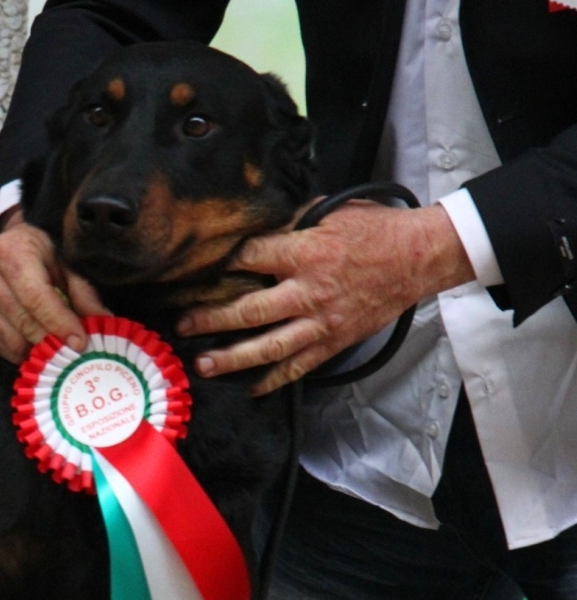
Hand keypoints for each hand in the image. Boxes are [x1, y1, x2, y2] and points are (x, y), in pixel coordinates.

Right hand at [0, 207, 107, 361]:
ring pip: (12, 339)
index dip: (59, 322)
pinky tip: (39, 349)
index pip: (35, 296)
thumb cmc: (43, 256)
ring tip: (60, 351)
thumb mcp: (67, 266)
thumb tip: (104, 324)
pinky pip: (0, 347)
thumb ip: (84, 295)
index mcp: (11, 250)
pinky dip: (23, 353)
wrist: (9, 247)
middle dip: (53, 341)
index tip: (80, 343)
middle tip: (75, 354)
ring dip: (38, 351)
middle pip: (23, 322)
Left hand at [175, 202, 474, 394]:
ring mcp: (321, 321)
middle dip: (210, 319)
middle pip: (249, 310)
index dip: (220, 266)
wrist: (418, 257)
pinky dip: (273, 380)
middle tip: (181, 325)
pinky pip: (298, 366)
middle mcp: (309, 291)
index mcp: (306, 252)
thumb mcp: (330, 212)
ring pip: (268, 347)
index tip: (194, 273)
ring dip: (232, 358)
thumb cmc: (375, 230)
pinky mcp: (333, 341)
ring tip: (203, 365)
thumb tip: (256, 227)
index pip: (249, 259)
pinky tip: (250, 388)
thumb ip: (291, 223)